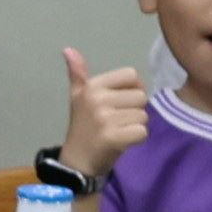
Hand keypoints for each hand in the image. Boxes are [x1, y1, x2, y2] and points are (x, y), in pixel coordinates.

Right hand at [57, 42, 148, 175]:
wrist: (76, 162)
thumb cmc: (83, 127)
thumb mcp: (78, 98)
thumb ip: (77, 74)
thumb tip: (68, 49)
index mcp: (91, 86)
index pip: (131, 75)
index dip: (131, 89)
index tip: (119, 103)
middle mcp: (97, 99)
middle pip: (140, 97)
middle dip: (134, 111)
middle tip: (117, 122)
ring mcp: (104, 118)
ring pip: (143, 115)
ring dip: (136, 126)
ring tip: (118, 132)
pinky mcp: (113, 137)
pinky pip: (142, 132)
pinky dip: (137, 139)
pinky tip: (122, 142)